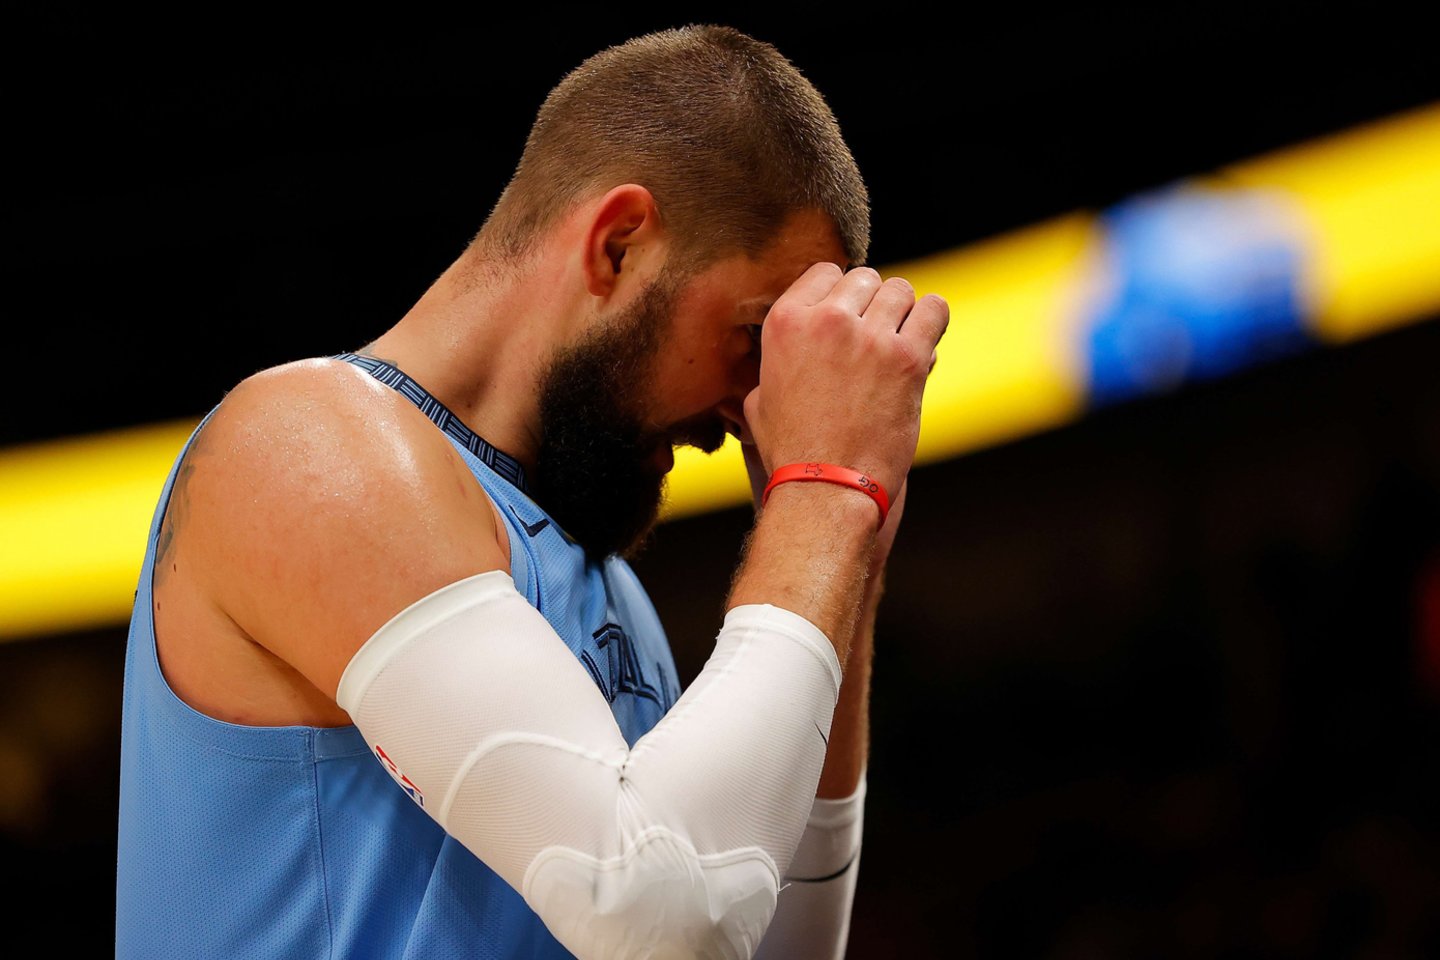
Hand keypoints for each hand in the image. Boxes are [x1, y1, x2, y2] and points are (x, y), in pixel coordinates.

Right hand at [742, 264, 947, 501]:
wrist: (826, 488)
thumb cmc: (792, 450)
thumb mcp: (760, 398)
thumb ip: (775, 361)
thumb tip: (788, 350)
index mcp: (786, 322)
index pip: (825, 273)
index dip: (839, 295)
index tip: (847, 319)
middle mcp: (827, 320)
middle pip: (865, 279)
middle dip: (871, 304)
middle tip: (872, 338)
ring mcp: (870, 337)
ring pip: (900, 290)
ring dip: (902, 313)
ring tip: (898, 342)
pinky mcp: (908, 358)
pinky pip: (935, 310)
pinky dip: (932, 320)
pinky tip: (925, 339)